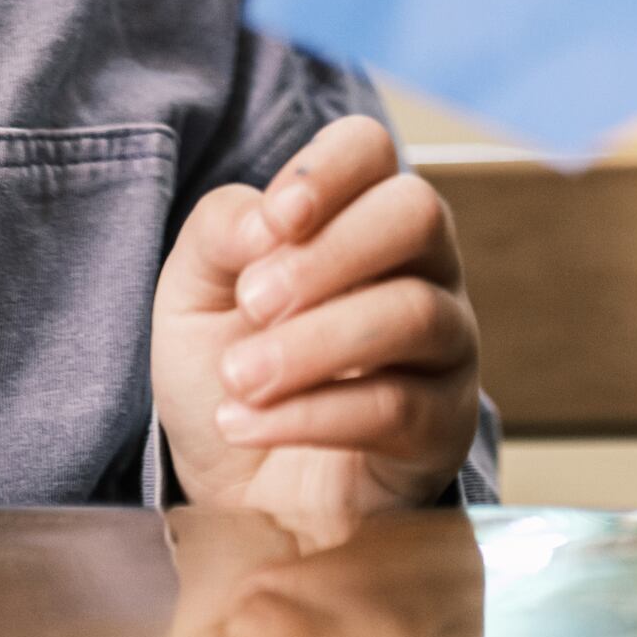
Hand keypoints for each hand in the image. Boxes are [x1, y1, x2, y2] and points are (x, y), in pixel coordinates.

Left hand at [152, 116, 481, 536]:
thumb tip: (266, 222)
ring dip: (311, 344)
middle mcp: (419, 266)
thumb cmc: (230, 370)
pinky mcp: (443, 425)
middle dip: (326, 256)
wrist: (236, 488)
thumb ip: (219, 234)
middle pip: (416, 213)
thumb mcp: (193, 294)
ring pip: (412, 312)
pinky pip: (396, 404)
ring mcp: (444, 344)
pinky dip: (310, 414)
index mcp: (357, 214)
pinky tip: (247, 424)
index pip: (370, 149)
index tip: (276, 221)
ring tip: (238, 379)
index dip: (326, 170)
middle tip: (252, 305)